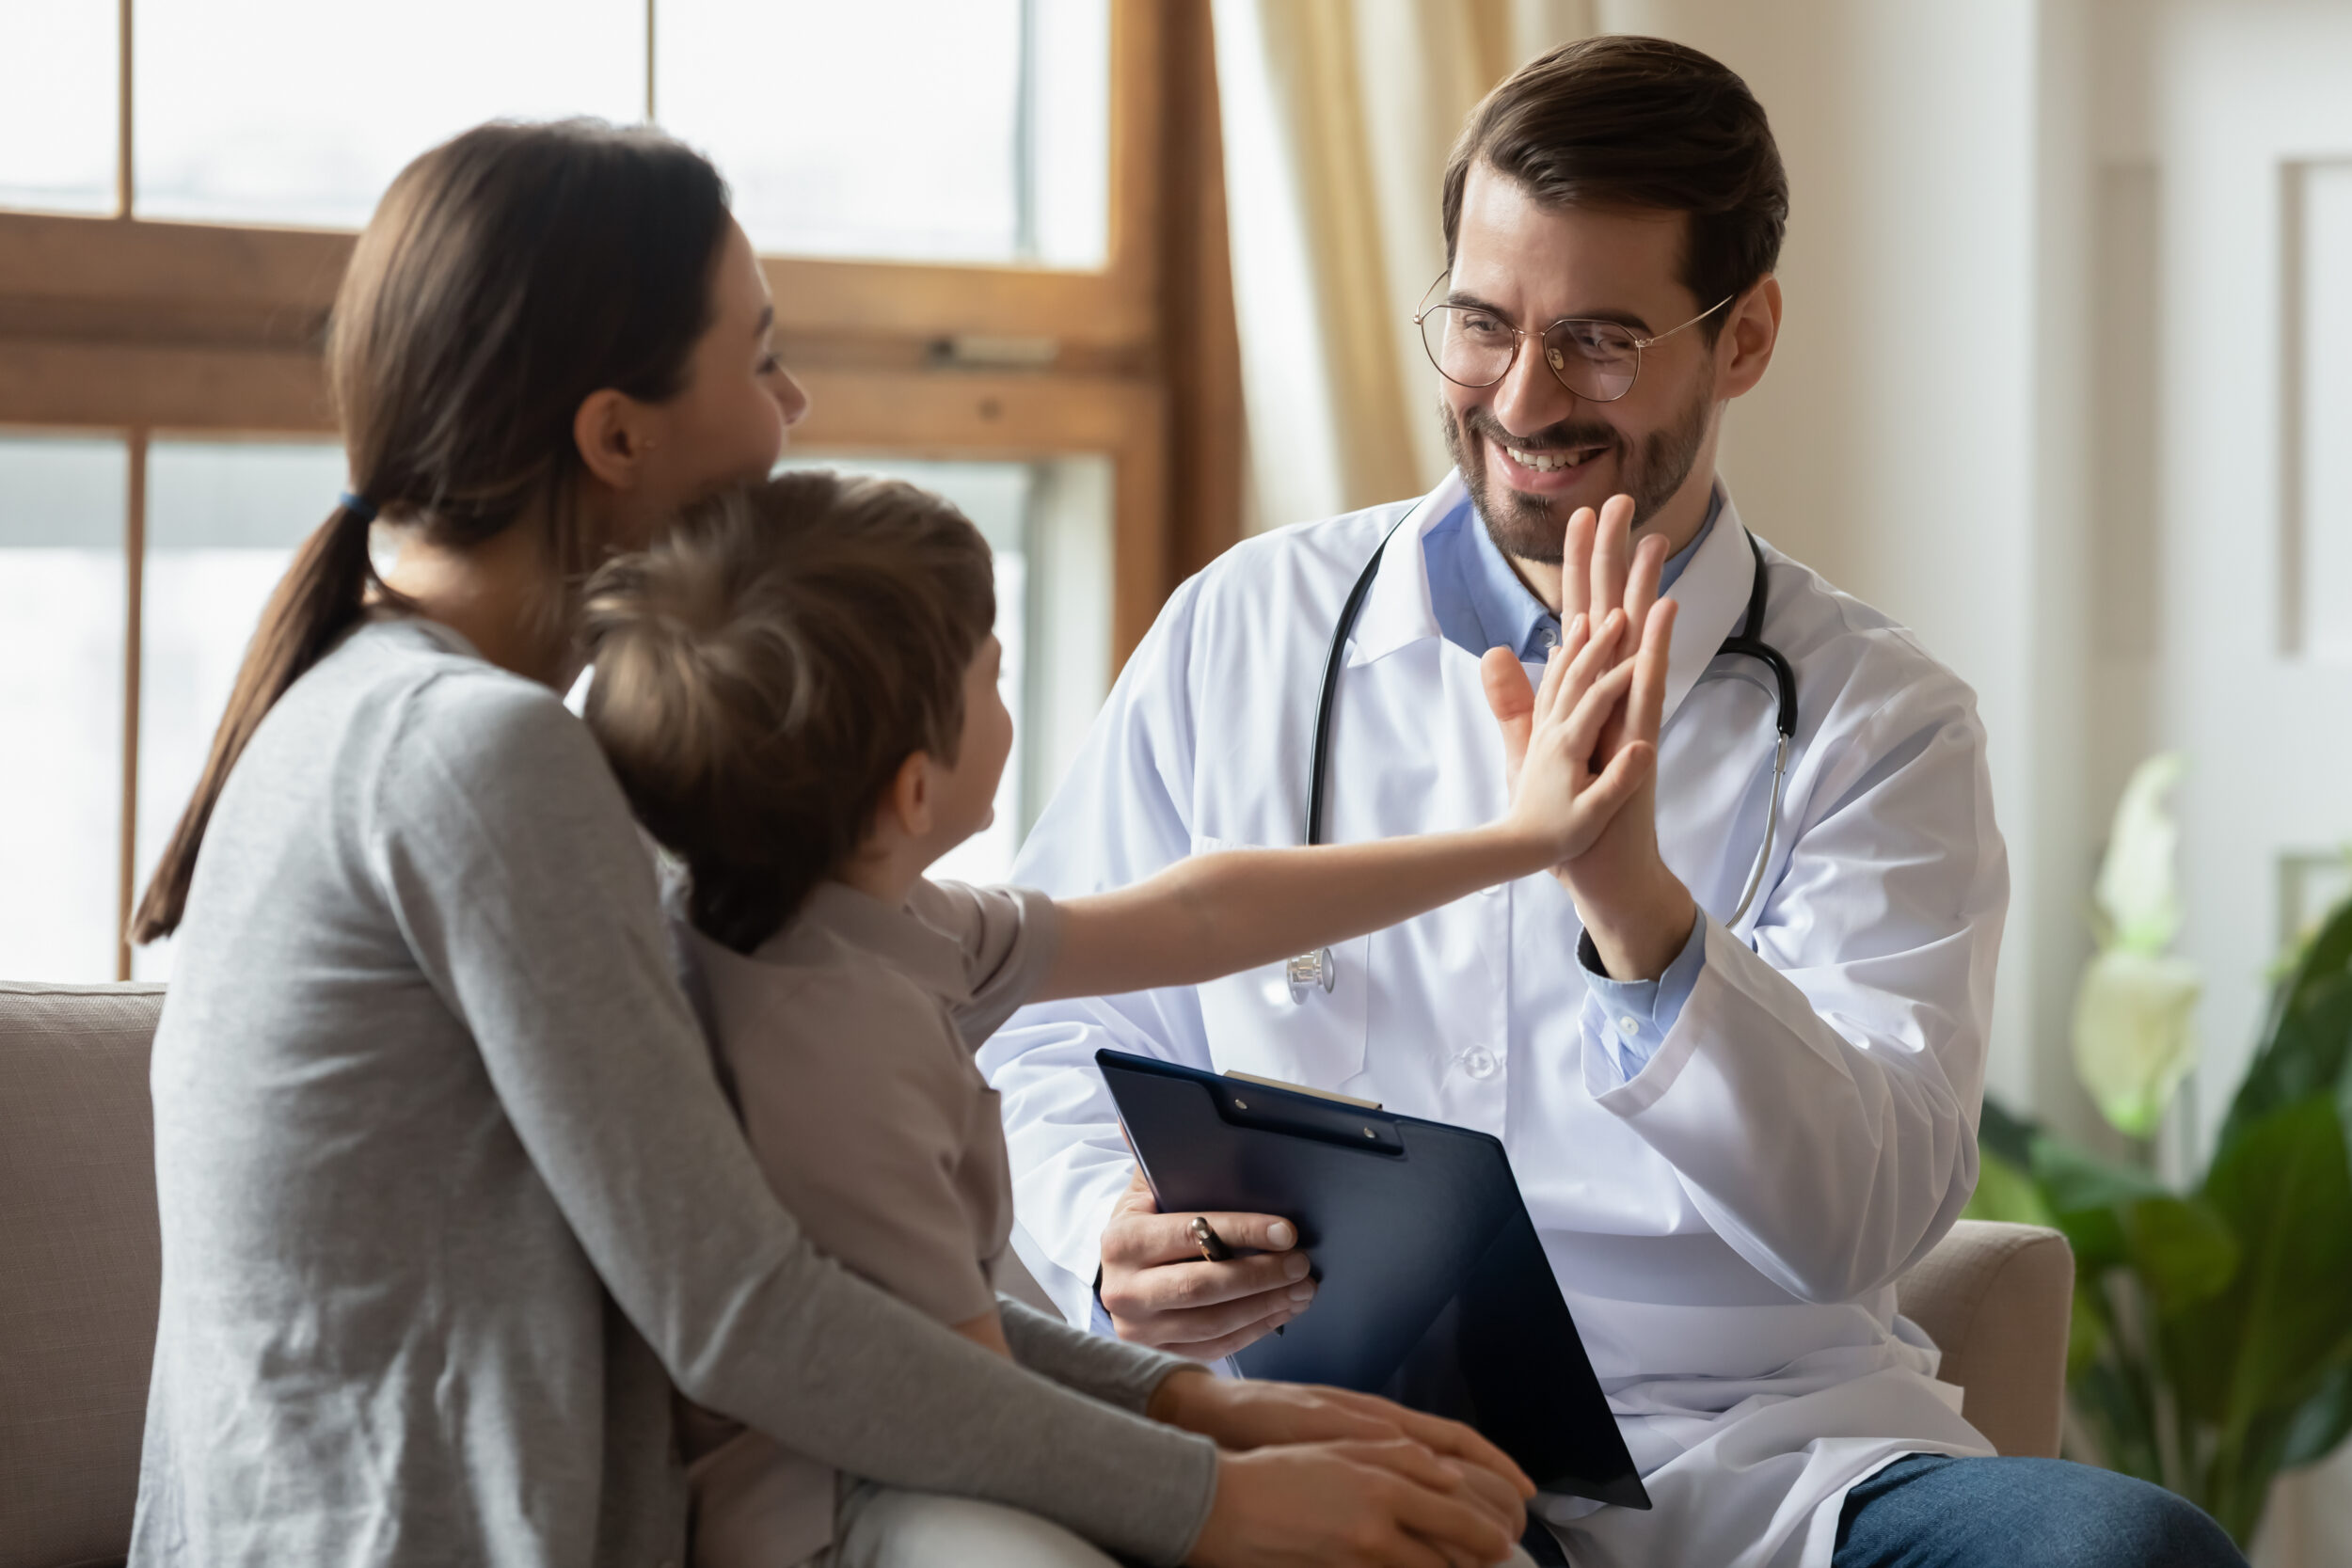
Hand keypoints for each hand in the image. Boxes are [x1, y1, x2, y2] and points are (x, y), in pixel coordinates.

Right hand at [1100, 1171, 1315, 1357]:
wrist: (1115, 1277)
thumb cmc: (1143, 1226)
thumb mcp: (1143, 1192)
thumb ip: (1156, 1160)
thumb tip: (1138, 1118)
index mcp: (1121, 1241)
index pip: (1190, 1233)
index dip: (1242, 1232)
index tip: (1287, 1231)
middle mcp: (1124, 1291)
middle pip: (1202, 1287)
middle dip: (1261, 1275)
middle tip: (1302, 1263)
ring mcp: (1140, 1330)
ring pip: (1214, 1323)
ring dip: (1266, 1306)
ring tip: (1303, 1288)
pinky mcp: (1158, 1354)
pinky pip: (1216, 1347)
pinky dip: (1255, 1329)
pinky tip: (1282, 1310)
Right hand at [1185, 1440, 1524, 1567]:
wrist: (1227, 1507)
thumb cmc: (1284, 1468)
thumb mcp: (1344, 1446)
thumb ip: (1402, 1458)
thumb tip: (1452, 1476)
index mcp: (1385, 1487)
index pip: (1458, 1517)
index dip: (1488, 1535)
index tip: (1504, 1541)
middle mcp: (1379, 1528)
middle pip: (1450, 1558)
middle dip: (1476, 1563)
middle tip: (1491, 1560)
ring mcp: (1360, 1562)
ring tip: (1458, 1566)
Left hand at [1490, 492, 1694, 980]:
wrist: (1603, 872)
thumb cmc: (1571, 820)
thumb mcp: (1533, 749)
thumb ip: (1515, 701)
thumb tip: (1499, 652)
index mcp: (1586, 694)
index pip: (1582, 617)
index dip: (1578, 570)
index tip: (1580, 517)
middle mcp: (1613, 695)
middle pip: (1613, 612)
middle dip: (1613, 557)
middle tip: (1621, 500)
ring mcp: (1630, 716)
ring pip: (1639, 638)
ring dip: (1644, 586)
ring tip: (1654, 535)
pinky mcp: (1640, 741)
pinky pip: (1649, 685)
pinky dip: (1656, 646)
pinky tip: (1663, 608)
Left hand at [1492, 603, 1656, 865]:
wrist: (1518, 848)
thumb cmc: (1559, 837)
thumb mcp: (1593, 815)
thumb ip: (1618, 782)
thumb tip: (1644, 748)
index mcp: (1569, 746)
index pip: (1598, 699)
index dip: (1621, 673)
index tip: (1644, 648)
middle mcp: (1554, 732)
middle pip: (1576, 676)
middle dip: (1597, 643)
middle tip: (1616, 612)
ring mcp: (1545, 732)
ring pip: (1559, 678)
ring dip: (1575, 646)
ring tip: (1588, 617)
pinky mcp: (1542, 738)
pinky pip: (1549, 692)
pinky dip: (1557, 667)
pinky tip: (1559, 652)